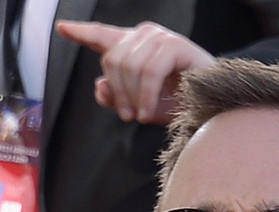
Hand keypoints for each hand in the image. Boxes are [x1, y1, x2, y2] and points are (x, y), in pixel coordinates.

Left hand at [54, 20, 211, 124]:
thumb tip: (101, 86)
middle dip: (117, 91)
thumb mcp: (141, 106)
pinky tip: (147, 111)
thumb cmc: (182, 104)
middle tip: (126, 116)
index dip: (81, 32)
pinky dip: (145, 95)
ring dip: (131, 96)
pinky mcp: (175, 45)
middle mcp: (145, 35)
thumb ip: (116, 98)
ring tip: (139, 115)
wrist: (216, 106)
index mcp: (135, 46)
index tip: (62, 29)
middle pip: (111, 59)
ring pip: (127, 65)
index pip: (102, 35)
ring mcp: (160, 37)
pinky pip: (148, 71)